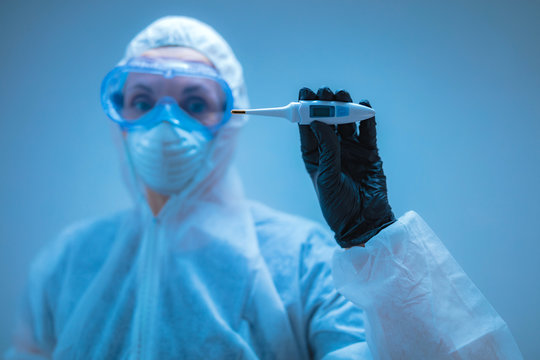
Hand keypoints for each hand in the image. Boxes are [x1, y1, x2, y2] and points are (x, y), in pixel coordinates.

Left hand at [298, 87, 395, 247]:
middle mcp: (332, 151)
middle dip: (326, 105)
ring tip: (342, 94)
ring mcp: (352, 151)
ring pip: (347, 123)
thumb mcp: (327, 176)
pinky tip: (364, 105)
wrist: (362, 223)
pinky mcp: (370, 154)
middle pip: (328, 122)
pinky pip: (368, 132)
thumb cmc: (337, 204)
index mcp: (315, 157)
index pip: (308, 129)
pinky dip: (367, 119)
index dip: (306, 111)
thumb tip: (317, 121)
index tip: (304, 93)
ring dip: (345, 108)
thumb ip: (326, 149)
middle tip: (324, 91)